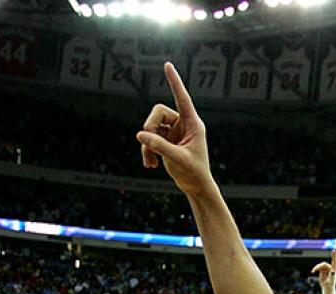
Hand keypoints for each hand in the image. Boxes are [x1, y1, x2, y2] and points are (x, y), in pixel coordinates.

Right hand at [136, 63, 213, 195]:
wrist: (195, 186)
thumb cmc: (194, 172)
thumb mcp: (177, 158)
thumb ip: (159, 146)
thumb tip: (140, 135)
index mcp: (193, 123)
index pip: (182, 98)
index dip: (175, 81)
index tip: (168, 65)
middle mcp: (183, 124)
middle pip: (158, 113)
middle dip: (149, 126)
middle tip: (146, 141)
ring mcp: (173, 132)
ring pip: (151, 127)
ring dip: (147, 144)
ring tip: (150, 161)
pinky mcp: (166, 141)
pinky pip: (149, 139)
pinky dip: (147, 151)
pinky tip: (150, 165)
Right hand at [312, 251, 335, 293]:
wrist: (327, 288)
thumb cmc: (330, 285)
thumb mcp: (331, 281)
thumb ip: (332, 276)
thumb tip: (332, 271)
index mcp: (334, 270)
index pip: (334, 261)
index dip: (334, 256)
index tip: (334, 250)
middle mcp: (330, 268)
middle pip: (324, 264)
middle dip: (320, 266)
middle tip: (316, 269)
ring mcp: (326, 269)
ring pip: (321, 265)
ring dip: (317, 267)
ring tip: (314, 270)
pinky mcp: (322, 271)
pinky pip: (318, 267)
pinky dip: (315, 269)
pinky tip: (313, 271)